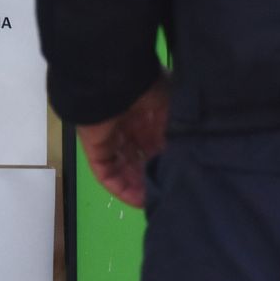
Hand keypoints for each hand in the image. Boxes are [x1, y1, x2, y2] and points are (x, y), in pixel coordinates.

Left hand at [75, 75, 170, 207]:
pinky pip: (106, 172)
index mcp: (147, 115)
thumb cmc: (148, 90)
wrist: (114, 78)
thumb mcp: (172, 113)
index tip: (180, 179)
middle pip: (139, 159)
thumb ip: (176, 136)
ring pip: (123, 168)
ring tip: (154, 202)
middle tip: (168, 195)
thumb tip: (184, 160)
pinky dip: (120, 188)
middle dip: (152, 178)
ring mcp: (110, 137)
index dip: (166, 163)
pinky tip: (137, 200)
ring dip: (137, 187)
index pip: (156, 145)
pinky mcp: (95, 146)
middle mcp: (128, 127)